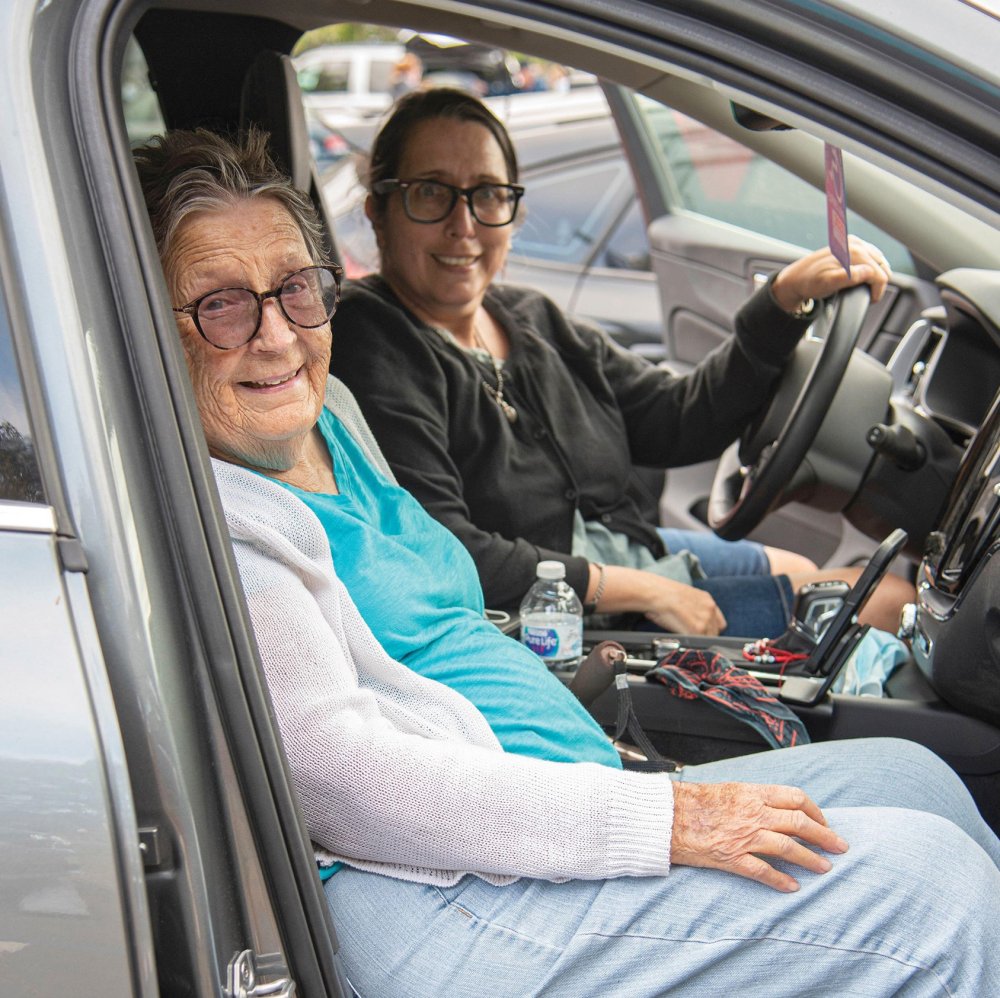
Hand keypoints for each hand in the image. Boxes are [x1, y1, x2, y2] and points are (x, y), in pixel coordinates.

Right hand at [643, 576, 725, 635]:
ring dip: (698, 640)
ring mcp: (706, 619)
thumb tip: (693, 619)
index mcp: (707, 600)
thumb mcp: (685, 596)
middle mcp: (710, 609)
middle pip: (715, 632)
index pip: (719, 622)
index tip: (703, 633)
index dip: (711, 629)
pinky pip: (700, 642)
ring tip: (684, 636)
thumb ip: (694, 608)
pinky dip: (692, 643)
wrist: (656, 593)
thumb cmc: (663, 594)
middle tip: (690, 636)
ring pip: (708, 638)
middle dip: (705, 636)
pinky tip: (682, 638)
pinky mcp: (698, 629)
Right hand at [670, 781, 848, 891]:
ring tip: (825, 868)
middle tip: (840, 846)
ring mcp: (744, 837)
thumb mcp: (728, 789)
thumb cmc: (693, 801)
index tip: (823, 821)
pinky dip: (781, 881)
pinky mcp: (732, 858)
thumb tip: (777, 806)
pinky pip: (764, 872)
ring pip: (789, 848)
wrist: (666, 816)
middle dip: (825, 836)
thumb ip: (753, 797)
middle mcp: (753, 814)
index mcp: (751, 793)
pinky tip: (792, 888)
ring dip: (811, 859)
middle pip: (800, 822)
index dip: (815, 811)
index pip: (795, 798)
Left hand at [771, 236, 891, 310]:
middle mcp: (855, 244)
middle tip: (869, 295)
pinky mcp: (851, 244)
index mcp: (853, 253)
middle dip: (878, 283)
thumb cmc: (810, 282)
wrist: (796, 278)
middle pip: (881, 266)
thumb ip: (850, 277)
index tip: (870, 300)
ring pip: (879, 260)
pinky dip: (872, 266)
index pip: (880, 274)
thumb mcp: (828, 284)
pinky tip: (866, 276)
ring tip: (868, 287)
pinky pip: (871, 256)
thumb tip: (869, 272)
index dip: (877, 291)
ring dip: (877, 274)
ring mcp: (854, 243)